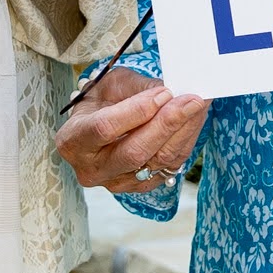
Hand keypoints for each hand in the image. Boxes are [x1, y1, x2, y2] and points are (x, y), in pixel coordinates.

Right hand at [55, 66, 209, 195]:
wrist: (102, 124)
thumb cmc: (104, 100)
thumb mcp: (112, 84)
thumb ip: (137, 88)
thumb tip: (171, 90)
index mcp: (73, 140)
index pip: (104, 128)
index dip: (136, 111)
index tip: (164, 92)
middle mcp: (91, 168)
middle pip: (134, 152)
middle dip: (167, 123)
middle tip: (192, 99)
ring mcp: (115, 183)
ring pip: (156, 161)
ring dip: (183, 131)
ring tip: (199, 105)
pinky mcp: (139, 187)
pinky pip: (169, 167)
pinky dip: (186, 141)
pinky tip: (195, 120)